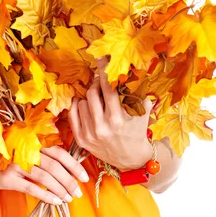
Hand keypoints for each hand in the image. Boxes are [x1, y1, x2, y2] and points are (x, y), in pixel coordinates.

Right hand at [0, 140, 88, 205]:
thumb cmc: (1, 151)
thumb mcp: (21, 144)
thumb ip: (39, 149)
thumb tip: (65, 163)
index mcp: (32, 140)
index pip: (59, 151)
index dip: (73, 164)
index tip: (84, 176)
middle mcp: (26, 150)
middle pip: (55, 166)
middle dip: (70, 180)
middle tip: (78, 192)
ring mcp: (17, 164)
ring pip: (45, 178)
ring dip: (60, 189)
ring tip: (68, 198)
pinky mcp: (8, 179)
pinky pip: (32, 188)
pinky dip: (46, 196)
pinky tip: (55, 201)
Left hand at [68, 56, 153, 170]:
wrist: (131, 159)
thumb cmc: (137, 132)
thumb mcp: (142, 113)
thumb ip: (138, 93)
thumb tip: (135, 71)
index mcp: (118, 119)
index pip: (108, 88)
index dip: (103, 71)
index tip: (100, 57)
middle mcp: (102, 126)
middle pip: (92, 93)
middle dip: (96, 82)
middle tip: (99, 79)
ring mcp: (90, 134)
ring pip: (82, 102)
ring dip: (89, 96)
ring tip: (97, 97)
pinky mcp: (81, 139)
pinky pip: (73, 114)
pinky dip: (77, 104)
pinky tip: (83, 102)